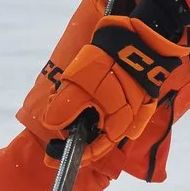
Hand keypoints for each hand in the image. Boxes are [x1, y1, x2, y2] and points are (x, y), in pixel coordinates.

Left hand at [16, 15, 189, 160]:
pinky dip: (96, 105)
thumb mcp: (78, 85)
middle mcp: (128, 121)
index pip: (93, 150)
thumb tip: (52, 125)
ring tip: (61, 95)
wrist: (139, 35)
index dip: (70, 155)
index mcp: (116, 124)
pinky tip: (83, 94)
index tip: (50, 155)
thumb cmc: (109, 62)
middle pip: (98, 135)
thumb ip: (64, 108)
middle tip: (53, 107)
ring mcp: (135, 106)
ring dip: (81, 113)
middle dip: (72, 127)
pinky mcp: (138, 92)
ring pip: (104, 120)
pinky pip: (114, 106)